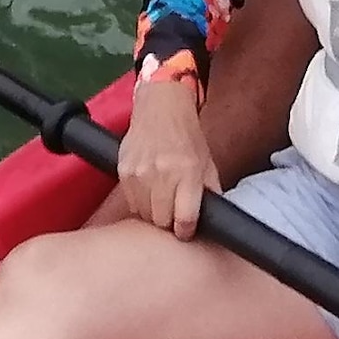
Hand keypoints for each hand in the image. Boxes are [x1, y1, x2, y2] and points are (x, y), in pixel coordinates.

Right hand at [114, 70, 211, 236]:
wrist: (161, 107)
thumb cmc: (187, 136)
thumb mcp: (208, 163)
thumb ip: (211, 192)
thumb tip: (214, 218)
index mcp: (188, 172)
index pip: (184, 219)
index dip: (186, 231)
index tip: (186, 230)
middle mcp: (163, 174)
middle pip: (161, 221)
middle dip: (169, 222)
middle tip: (174, 214)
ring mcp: (140, 173)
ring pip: (144, 214)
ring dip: (153, 213)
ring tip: (161, 199)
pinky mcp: (124, 171)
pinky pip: (131, 202)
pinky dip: (140, 202)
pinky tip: (149, 190)